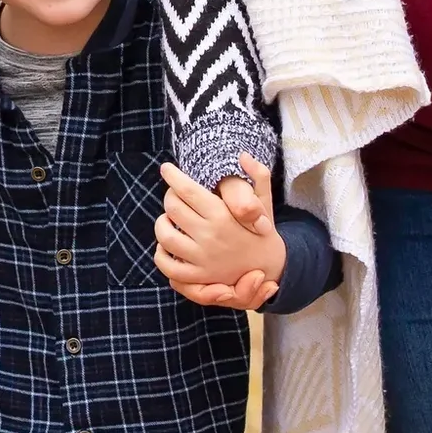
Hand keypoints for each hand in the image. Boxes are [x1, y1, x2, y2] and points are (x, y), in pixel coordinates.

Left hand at [154, 155, 284, 309]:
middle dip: (170, 196)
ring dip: (162, 223)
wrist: (271, 268)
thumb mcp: (265, 202)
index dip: (172, 176)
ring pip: (165, 236)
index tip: (166, 169)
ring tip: (169, 218)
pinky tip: (165, 245)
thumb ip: (258, 176)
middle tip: (174, 194)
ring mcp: (203, 259)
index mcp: (223, 216)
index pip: (187, 190)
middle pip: (173, 208)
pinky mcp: (199, 277)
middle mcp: (210, 236)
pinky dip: (161, 254)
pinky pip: (168, 266)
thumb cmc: (262, 231)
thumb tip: (242, 155)